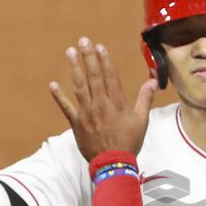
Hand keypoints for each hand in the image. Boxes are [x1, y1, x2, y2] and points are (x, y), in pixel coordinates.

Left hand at [50, 37, 157, 161]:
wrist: (113, 164)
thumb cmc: (129, 142)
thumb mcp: (142, 121)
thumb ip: (145, 99)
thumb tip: (153, 82)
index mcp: (117, 103)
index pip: (110, 76)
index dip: (104, 60)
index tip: (100, 46)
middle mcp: (100, 104)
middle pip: (93, 76)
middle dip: (88, 57)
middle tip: (83, 41)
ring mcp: (87, 113)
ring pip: (79, 86)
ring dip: (74, 68)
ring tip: (70, 52)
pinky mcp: (76, 123)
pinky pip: (66, 107)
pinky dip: (59, 96)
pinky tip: (53, 84)